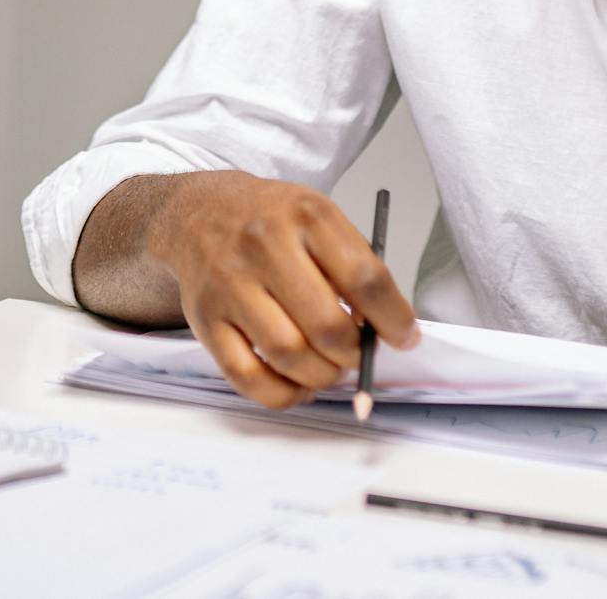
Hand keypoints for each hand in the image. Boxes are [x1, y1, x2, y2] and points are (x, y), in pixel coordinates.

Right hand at [145, 172, 418, 409]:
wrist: (201, 212)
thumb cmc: (272, 221)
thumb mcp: (319, 218)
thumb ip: (352, 267)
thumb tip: (386, 330)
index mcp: (306, 216)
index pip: (364, 278)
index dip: (393, 318)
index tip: (405, 337)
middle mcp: (265, 247)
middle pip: (326, 325)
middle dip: (353, 353)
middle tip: (358, 354)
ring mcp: (230, 285)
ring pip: (289, 355)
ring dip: (322, 376)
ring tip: (329, 368)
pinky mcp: (205, 320)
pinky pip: (247, 377)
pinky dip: (282, 394)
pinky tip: (298, 385)